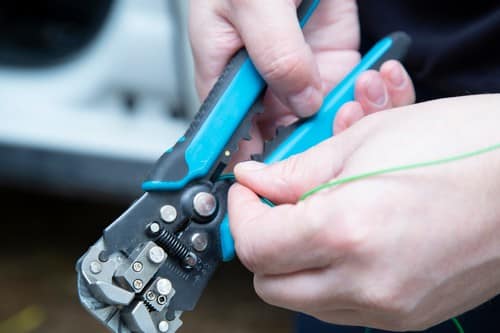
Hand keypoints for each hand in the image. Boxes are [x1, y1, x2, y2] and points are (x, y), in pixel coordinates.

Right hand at [189, 0, 414, 161]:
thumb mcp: (252, 5)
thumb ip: (275, 56)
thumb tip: (300, 100)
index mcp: (225, 74)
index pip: (234, 135)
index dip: (255, 162)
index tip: (279, 179)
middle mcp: (262, 81)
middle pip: (282, 134)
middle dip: (309, 145)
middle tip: (333, 141)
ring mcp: (299, 72)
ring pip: (320, 119)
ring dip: (343, 119)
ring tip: (358, 104)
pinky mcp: (331, 60)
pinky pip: (348, 91)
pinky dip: (365, 96)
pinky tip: (375, 85)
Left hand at [229, 94, 499, 330]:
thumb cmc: (461, 148)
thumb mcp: (363, 143)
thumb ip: (295, 171)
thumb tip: (256, 181)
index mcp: (346, 233)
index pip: (255, 246)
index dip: (240, 214)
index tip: (246, 191)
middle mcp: (365, 283)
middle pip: (270, 284)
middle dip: (261, 243)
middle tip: (272, 207)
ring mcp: (389, 308)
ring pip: (303, 299)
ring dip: (294, 261)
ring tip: (313, 218)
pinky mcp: (407, 316)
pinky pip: (342, 305)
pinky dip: (329, 275)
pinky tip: (346, 239)